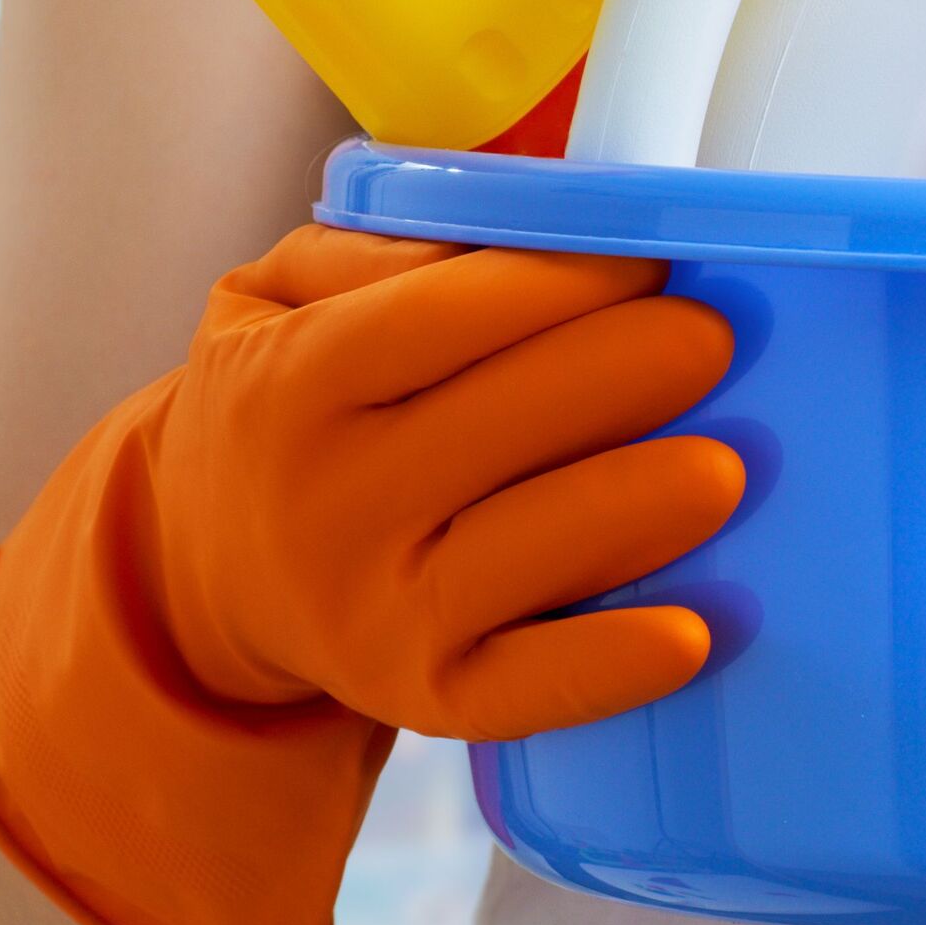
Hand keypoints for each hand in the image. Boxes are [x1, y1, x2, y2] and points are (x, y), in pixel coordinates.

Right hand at [0, 225, 740, 924]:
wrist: (202, 569)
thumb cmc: (289, 402)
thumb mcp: (279, 295)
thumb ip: (382, 245)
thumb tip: (520, 231)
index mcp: (296, 380)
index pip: (443, 316)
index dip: (563, 283)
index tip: (652, 261)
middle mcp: (326, 499)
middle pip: (499, 423)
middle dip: (622, 373)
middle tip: (711, 341)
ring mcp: (368, 608)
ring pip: (519, 552)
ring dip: (633, 509)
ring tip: (723, 471)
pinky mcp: (419, 693)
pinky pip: (518, 687)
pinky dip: (605, 668)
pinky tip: (690, 637)